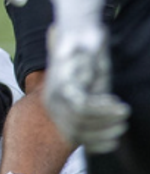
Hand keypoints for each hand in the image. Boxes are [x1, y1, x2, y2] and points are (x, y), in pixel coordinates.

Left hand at [44, 23, 128, 152]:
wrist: (78, 31)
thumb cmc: (88, 62)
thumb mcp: (92, 90)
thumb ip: (94, 111)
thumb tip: (104, 134)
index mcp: (56, 107)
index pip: (73, 136)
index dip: (95, 143)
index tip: (115, 142)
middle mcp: (51, 103)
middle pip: (77, 132)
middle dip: (103, 132)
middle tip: (122, 125)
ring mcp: (55, 93)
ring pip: (80, 121)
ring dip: (106, 120)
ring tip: (122, 113)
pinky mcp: (63, 82)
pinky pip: (83, 106)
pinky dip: (103, 108)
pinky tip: (116, 103)